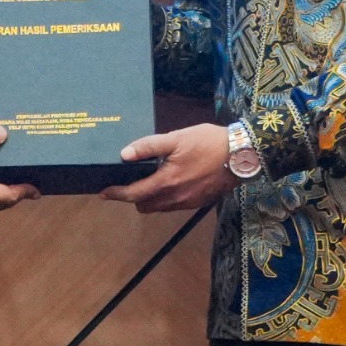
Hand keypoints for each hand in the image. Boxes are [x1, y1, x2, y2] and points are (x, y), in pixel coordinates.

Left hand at [100, 122, 234, 213]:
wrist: (241, 155)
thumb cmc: (208, 142)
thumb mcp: (176, 138)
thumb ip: (148, 146)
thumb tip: (124, 155)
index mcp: (166, 182)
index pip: (133, 194)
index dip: (116, 194)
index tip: (103, 193)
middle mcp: (175, 198)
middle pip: (144, 206)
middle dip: (134, 197)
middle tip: (130, 181)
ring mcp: (188, 203)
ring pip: (159, 208)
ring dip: (151, 198)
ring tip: (151, 180)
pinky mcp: (199, 203)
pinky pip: (174, 206)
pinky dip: (166, 198)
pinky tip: (172, 182)